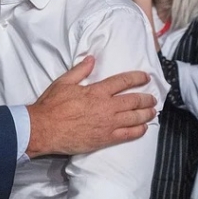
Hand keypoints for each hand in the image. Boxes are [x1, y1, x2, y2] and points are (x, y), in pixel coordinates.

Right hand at [26, 57, 157, 156]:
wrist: (43, 129)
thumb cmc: (52, 105)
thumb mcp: (63, 82)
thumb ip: (79, 70)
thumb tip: (91, 59)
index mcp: (97, 91)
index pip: (123, 81)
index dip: (137, 78)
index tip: (146, 77)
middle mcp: (106, 107)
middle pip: (133, 101)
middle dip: (146, 99)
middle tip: (153, 98)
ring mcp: (107, 124)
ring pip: (134, 118)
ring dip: (146, 114)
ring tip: (153, 112)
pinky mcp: (105, 139)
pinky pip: (127, 135)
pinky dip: (138, 131)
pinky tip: (144, 129)